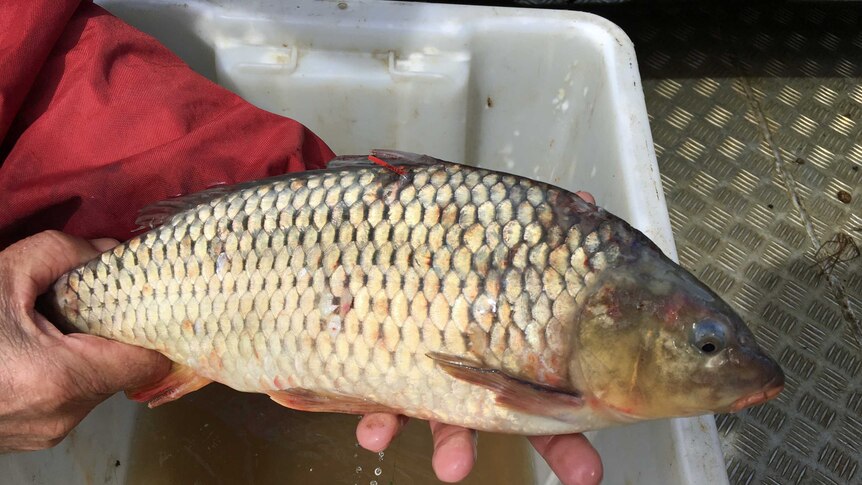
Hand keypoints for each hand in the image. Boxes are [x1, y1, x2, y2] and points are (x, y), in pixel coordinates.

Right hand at [0, 231, 170, 451]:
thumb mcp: (3, 274)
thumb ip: (65, 254)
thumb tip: (109, 250)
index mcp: (59, 379)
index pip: (147, 363)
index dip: (154, 329)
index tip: (150, 305)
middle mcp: (59, 417)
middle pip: (122, 373)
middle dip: (113, 335)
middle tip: (96, 305)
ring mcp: (44, 434)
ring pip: (96, 387)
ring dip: (87, 354)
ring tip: (57, 326)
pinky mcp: (29, 438)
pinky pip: (68, 401)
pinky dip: (64, 373)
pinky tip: (38, 348)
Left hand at [355, 192, 601, 483]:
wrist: (363, 245)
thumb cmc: (446, 250)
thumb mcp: (503, 236)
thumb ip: (543, 232)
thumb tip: (586, 204)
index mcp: (507, 351)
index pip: (549, 403)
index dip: (570, 444)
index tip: (586, 475)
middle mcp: (470, 371)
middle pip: (501, 424)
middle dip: (545, 454)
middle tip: (521, 484)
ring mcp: (424, 377)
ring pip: (441, 424)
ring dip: (450, 448)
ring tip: (454, 466)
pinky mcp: (374, 377)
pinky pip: (376, 408)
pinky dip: (376, 422)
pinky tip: (374, 432)